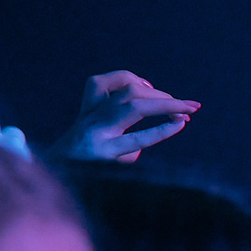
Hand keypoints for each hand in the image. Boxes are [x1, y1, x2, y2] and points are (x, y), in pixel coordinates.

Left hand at [47, 72, 199, 161]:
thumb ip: (137, 145)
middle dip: (167, 104)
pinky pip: (108, 81)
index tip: (184, 123)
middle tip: (192, 108)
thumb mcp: (117, 169)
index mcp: (101, 152)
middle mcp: (93, 128)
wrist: (58, 162)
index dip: (164, 130)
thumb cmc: (94, 171)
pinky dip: (131, 80)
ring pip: (125, 88)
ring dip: (155, 92)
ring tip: (173, 103)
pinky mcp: (86, 102)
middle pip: (134, 106)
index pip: (138, 139)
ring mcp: (88, 112)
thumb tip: (164, 121)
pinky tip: (144, 87)